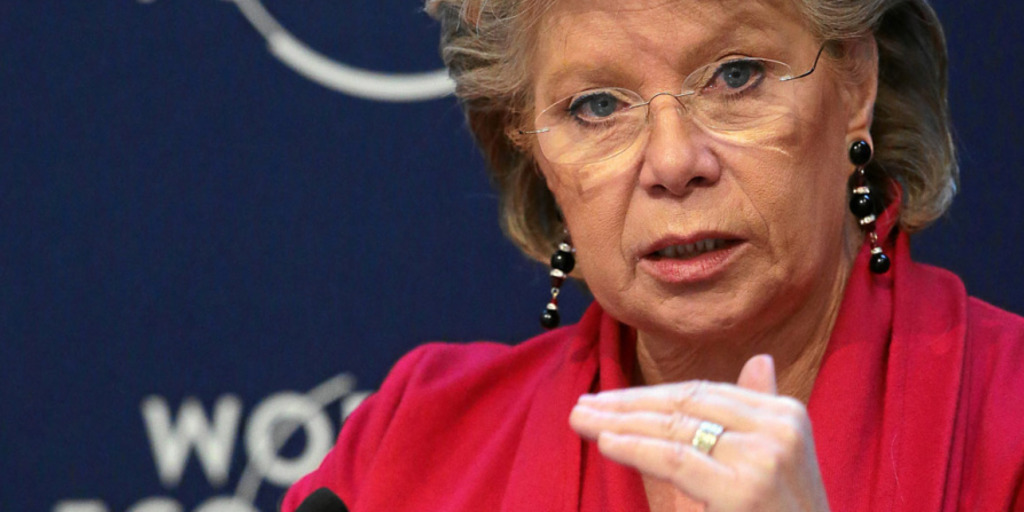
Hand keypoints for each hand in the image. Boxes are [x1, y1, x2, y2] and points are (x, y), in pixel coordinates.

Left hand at [569, 355, 829, 510]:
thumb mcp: (773, 462)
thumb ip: (754, 413)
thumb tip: (759, 361)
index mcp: (786, 412)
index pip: (702, 393)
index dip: (650, 395)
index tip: (607, 399)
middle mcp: (780, 427)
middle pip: (686, 405)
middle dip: (628, 406)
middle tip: (583, 407)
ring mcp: (764, 457)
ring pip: (675, 428)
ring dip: (620, 423)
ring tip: (581, 420)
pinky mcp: (743, 489)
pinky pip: (676, 459)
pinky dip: (635, 447)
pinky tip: (606, 442)